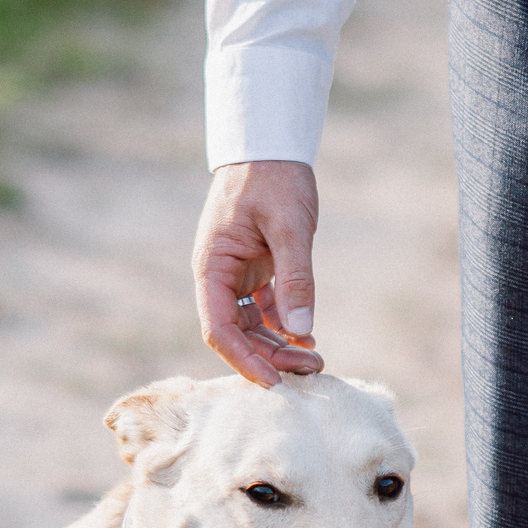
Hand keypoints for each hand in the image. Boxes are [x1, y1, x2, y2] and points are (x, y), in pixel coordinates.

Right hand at [192, 160, 324, 387]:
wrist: (272, 145)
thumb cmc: (274, 177)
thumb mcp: (290, 227)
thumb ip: (295, 278)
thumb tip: (301, 333)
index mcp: (212, 266)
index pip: (219, 329)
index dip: (244, 360)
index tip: (274, 382)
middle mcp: (219, 277)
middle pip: (237, 334)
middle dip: (270, 357)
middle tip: (311, 370)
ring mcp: (236, 275)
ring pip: (252, 326)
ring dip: (279, 347)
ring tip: (315, 360)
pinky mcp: (255, 271)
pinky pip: (266, 310)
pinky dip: (285, 327)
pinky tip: (308, 340)